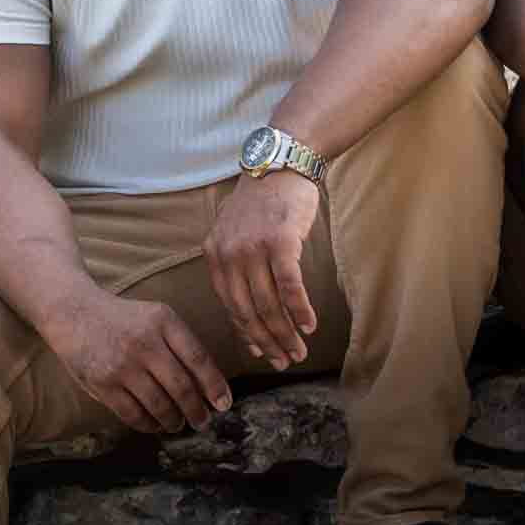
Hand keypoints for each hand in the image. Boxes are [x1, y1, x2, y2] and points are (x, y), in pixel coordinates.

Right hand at [43, 288, 230, 434]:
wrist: (74, 312)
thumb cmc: (123, 319)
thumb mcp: (155, 317)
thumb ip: (179, 343)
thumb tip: (207, 384)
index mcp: (163, 320)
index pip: (198, 358)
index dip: (214, 385)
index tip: (224, 404)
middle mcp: (145, 341)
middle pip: (181, 387)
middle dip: (196, 411)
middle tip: (202, 422)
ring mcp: (123, 364)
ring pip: (159, 405)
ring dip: (173, 421)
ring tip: (177, 424)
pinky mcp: (103, 383)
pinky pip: (133, 414)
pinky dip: (148, 425)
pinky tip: (154, 425)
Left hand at [204, 169, 320, 368]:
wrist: (280, 163)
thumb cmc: (263, 203)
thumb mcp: (236, 234)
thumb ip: (238, 272)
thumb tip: (249, 321)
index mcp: (215, 255)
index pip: (229, 306)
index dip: (247, 335)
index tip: (263, 354)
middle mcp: (229, 254)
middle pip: (248, 311)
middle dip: (267, 342)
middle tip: (285, 361)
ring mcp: (253, 249)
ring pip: (269, 304)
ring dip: (286, 333)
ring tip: (299, 350)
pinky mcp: (280, 242)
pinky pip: (289, 287)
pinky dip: (300, 310)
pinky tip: (309, 324)